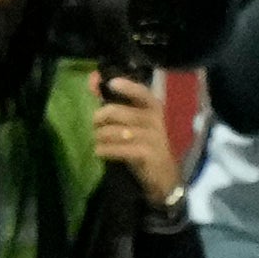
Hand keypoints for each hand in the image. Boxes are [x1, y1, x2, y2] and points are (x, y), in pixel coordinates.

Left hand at [92, 74, 179, 203]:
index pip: (141, 92)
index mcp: (153, 108)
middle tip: (94, 124)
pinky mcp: (147, 154)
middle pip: (118, 112)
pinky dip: (105, 150)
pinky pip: (120, 149)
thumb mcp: (137, 123)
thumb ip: (118, 104)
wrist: (164, 175)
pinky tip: (99, 152)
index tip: (111, 84)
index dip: (126, 87)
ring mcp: (152, 137)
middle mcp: (154, 119)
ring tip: (96, 141)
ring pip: (116, 132)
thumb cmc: (145, 144)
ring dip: (100, 136)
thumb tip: (93, 82)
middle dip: (100, 117)